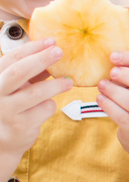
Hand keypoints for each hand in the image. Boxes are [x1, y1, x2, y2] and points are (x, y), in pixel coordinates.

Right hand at [0, 39, 71, 175]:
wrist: (4, 140)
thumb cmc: (15, 105)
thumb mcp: (18, 86)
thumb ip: (32, 71)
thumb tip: (54, 48)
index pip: (11, 59)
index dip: (32, 48)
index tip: (52, 40)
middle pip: (18, 72)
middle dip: (41, 59)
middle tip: (60, 51)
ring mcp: (6, 110)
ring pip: (35, 93)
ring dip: (56, 85)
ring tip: (68, 81)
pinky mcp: (20, 125)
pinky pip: (44, 109)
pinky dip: (51, 104)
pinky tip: (49, 105)